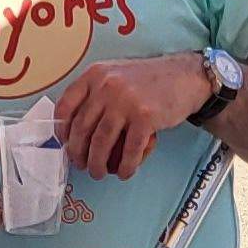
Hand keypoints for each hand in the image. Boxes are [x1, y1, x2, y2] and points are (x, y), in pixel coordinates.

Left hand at [53, 53, 209, 179]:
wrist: (185, 76)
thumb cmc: (148, 80)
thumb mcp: (115, 75)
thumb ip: (95, 93)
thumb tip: (74, 127)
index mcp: (95, 75)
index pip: (66, 106)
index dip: (62, 131)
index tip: (65, 144)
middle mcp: (107, 86)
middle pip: (81, 129)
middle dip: (78, 154)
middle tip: (81, 165)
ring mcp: (126, 101)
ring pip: (101, 143)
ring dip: (97, 164)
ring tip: (99, 173)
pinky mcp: (145, 117)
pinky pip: (129, 150)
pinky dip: (126, 166)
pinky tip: (125, 172)